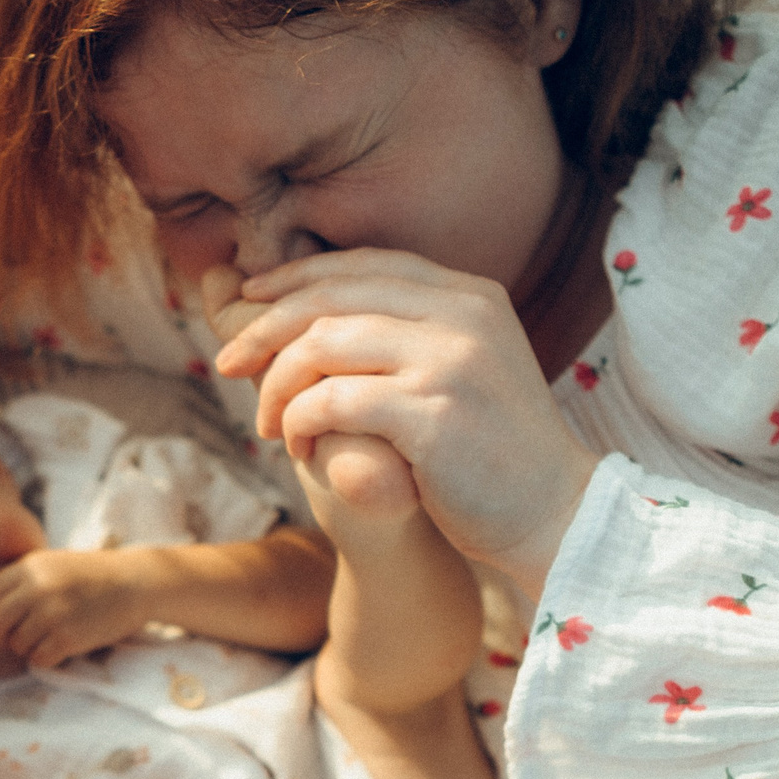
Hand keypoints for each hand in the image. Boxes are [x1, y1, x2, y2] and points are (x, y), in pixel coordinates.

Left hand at [0, 548, 155, 668]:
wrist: (135, 582)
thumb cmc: (92, 577)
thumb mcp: (52, 565)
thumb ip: (23, 582)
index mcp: (30, 567)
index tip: (6, 621)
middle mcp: (37, 588)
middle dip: (1, 637)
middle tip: (15, 640)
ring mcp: (52, 613)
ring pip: (16, 644)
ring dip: (27, 649)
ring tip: (45, 641)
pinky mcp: (68, 637)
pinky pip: (38, 659)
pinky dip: (45, 660)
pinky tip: (59, 650)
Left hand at [210, 249, 599, 600]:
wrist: (552, 513)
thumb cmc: (487, 452)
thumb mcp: (455, 371)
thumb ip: (400, 336)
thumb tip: (306, 315)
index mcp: (469, 295)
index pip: (364, 265)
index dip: (295, 278)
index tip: (249, 302)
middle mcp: (463, 314)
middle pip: (332, 296)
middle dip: (265, 327)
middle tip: (227, 363)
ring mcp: (452, 361)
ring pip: (323, 344)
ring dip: (279, 385)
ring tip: (269, 423)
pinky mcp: (434, 413)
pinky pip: (333, 400)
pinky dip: (300, 422)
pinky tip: (300, 448)